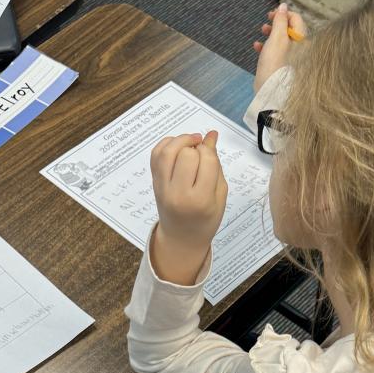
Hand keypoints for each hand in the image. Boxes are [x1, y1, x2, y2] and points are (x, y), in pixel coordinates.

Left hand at [149, 131, 227, 285]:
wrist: (181, 238)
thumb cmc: (206, 218)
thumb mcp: (219, 195)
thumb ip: (216, 165)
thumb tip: (211, 134)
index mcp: (201, 200)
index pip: (206, 160)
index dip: (209, 151)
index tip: (211, 156)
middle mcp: (179, 194)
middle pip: (187, 154)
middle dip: (196, 147)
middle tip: (200, 154)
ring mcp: (163, 188)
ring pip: (168, 151)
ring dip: (181, 140)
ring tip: (190, 143)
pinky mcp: (154, 183)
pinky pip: (156, 154)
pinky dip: (167, 144)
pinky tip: (177, 147)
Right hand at [252, 3, 306, 94]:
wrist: (270, 91)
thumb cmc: (274, 64)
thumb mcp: (277, 38)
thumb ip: (280, 20)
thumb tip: (283, 6)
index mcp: (302, 40)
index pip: (296, 19)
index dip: (283, 14)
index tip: (271, 14)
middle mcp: (299, 48)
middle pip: (289, 29)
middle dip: (276, 24)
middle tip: (266, 23)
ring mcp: (291, 58)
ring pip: (281, 40)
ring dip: (270, 33)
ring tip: (262, 32)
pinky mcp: (281, 66)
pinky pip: (275, 52)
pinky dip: (267, 47)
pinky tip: (257, 46)